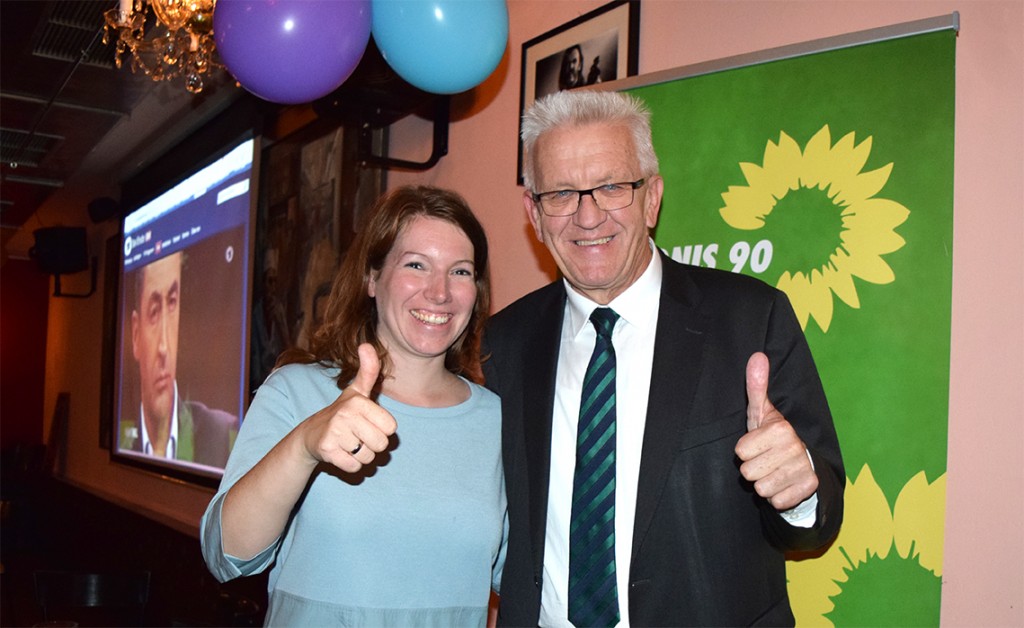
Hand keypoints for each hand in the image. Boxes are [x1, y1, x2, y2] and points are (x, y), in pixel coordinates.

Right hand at [303, 343, 397, 472]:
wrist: (311, 434)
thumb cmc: (342, 412)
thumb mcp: (357, 391)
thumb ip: (368, 370)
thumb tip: (367, 344)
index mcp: (359, 402)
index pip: (392, 428)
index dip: (382, 429)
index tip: (367, 423)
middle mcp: (346, 415)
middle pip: (382, 444)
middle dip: (373, 444)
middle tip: (358, 436)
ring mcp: (335, 433)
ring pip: (369, 457)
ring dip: (361, 455)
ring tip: (349, 443)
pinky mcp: (327, 451)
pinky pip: (355, 467)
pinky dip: (351, 465)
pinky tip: (341, 453)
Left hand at [734, 352, 817, 510]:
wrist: (806, 460)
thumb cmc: (776, 434)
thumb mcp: (762, 411)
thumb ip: (756, 386)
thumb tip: (757, 355)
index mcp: (780, 428)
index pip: (739, 452)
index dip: (746, 450)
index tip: (759, 444)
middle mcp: (795, 448)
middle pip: (747, 473)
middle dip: (754, 467)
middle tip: (767, 458)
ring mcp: (803, 469)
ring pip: (761, 489)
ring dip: (765, 482)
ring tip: (775, 469)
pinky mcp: (809, 488)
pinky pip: (776, 501)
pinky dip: (778, 495)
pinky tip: (785, 483)